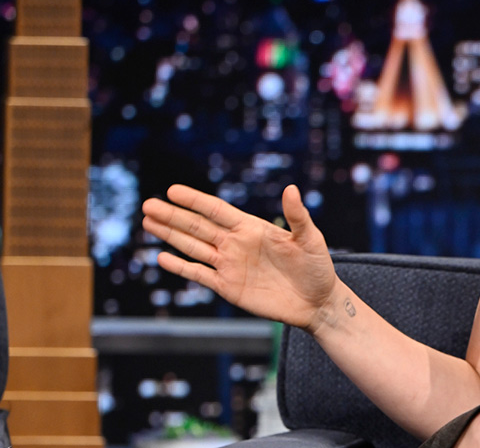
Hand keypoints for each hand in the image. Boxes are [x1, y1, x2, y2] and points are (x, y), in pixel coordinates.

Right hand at [142, 184, 337, 332]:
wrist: (317, 303)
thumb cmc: (317, 268)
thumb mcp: (310, 239)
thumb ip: (297, 216)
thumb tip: (291, 188)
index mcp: (253, 228)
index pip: (217, 210)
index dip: (195, 201)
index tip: (173, 190)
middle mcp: (236, 244)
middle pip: (198, 226)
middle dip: (173, 216)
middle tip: (148, 204)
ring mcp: (230, 265)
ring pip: (193, 247)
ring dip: (170, 235)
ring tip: (148, 222)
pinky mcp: (228, 287)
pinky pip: (199, 274)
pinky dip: (181, 267)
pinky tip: (162, 257)